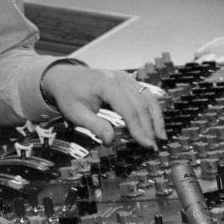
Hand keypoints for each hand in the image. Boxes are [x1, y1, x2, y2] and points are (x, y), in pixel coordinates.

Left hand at [40, 63, 165, 148]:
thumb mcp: (76, 113)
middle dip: (150, 127)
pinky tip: (155, 122)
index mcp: (106, 84)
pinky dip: (152, 108)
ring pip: (148, 97)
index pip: (129, 109)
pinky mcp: (127, 80)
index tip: (146, 145)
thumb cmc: (68, 95)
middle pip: (141, 104)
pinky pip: (144, 94)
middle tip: (154, 146)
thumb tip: (111, 141)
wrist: (63, 77)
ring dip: (156, 118)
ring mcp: (125, 77)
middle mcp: (119, 78)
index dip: (139, 129)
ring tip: (160, 136)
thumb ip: (95, 126)